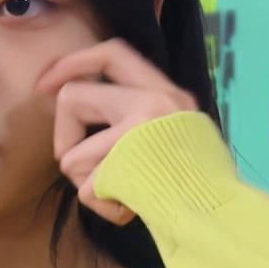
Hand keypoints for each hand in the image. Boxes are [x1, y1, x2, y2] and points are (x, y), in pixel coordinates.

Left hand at [33, 37, 199, 225]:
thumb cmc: (193, 182)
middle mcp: (156, 102)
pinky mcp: (129, 166)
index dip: (72, 63)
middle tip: (81, 166)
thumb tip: (73, 101)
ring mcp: (141, 133)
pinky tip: (127, 207)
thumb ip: (135, 114)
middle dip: (64, 139)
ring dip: (85, 182)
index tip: (47, 84)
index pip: (111, 52)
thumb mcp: (172, 132)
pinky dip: (100, 205)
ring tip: (118, 193)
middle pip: (71, 98)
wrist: (222, 215)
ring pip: (71, 155)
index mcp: (166, 92)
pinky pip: (86, 189)